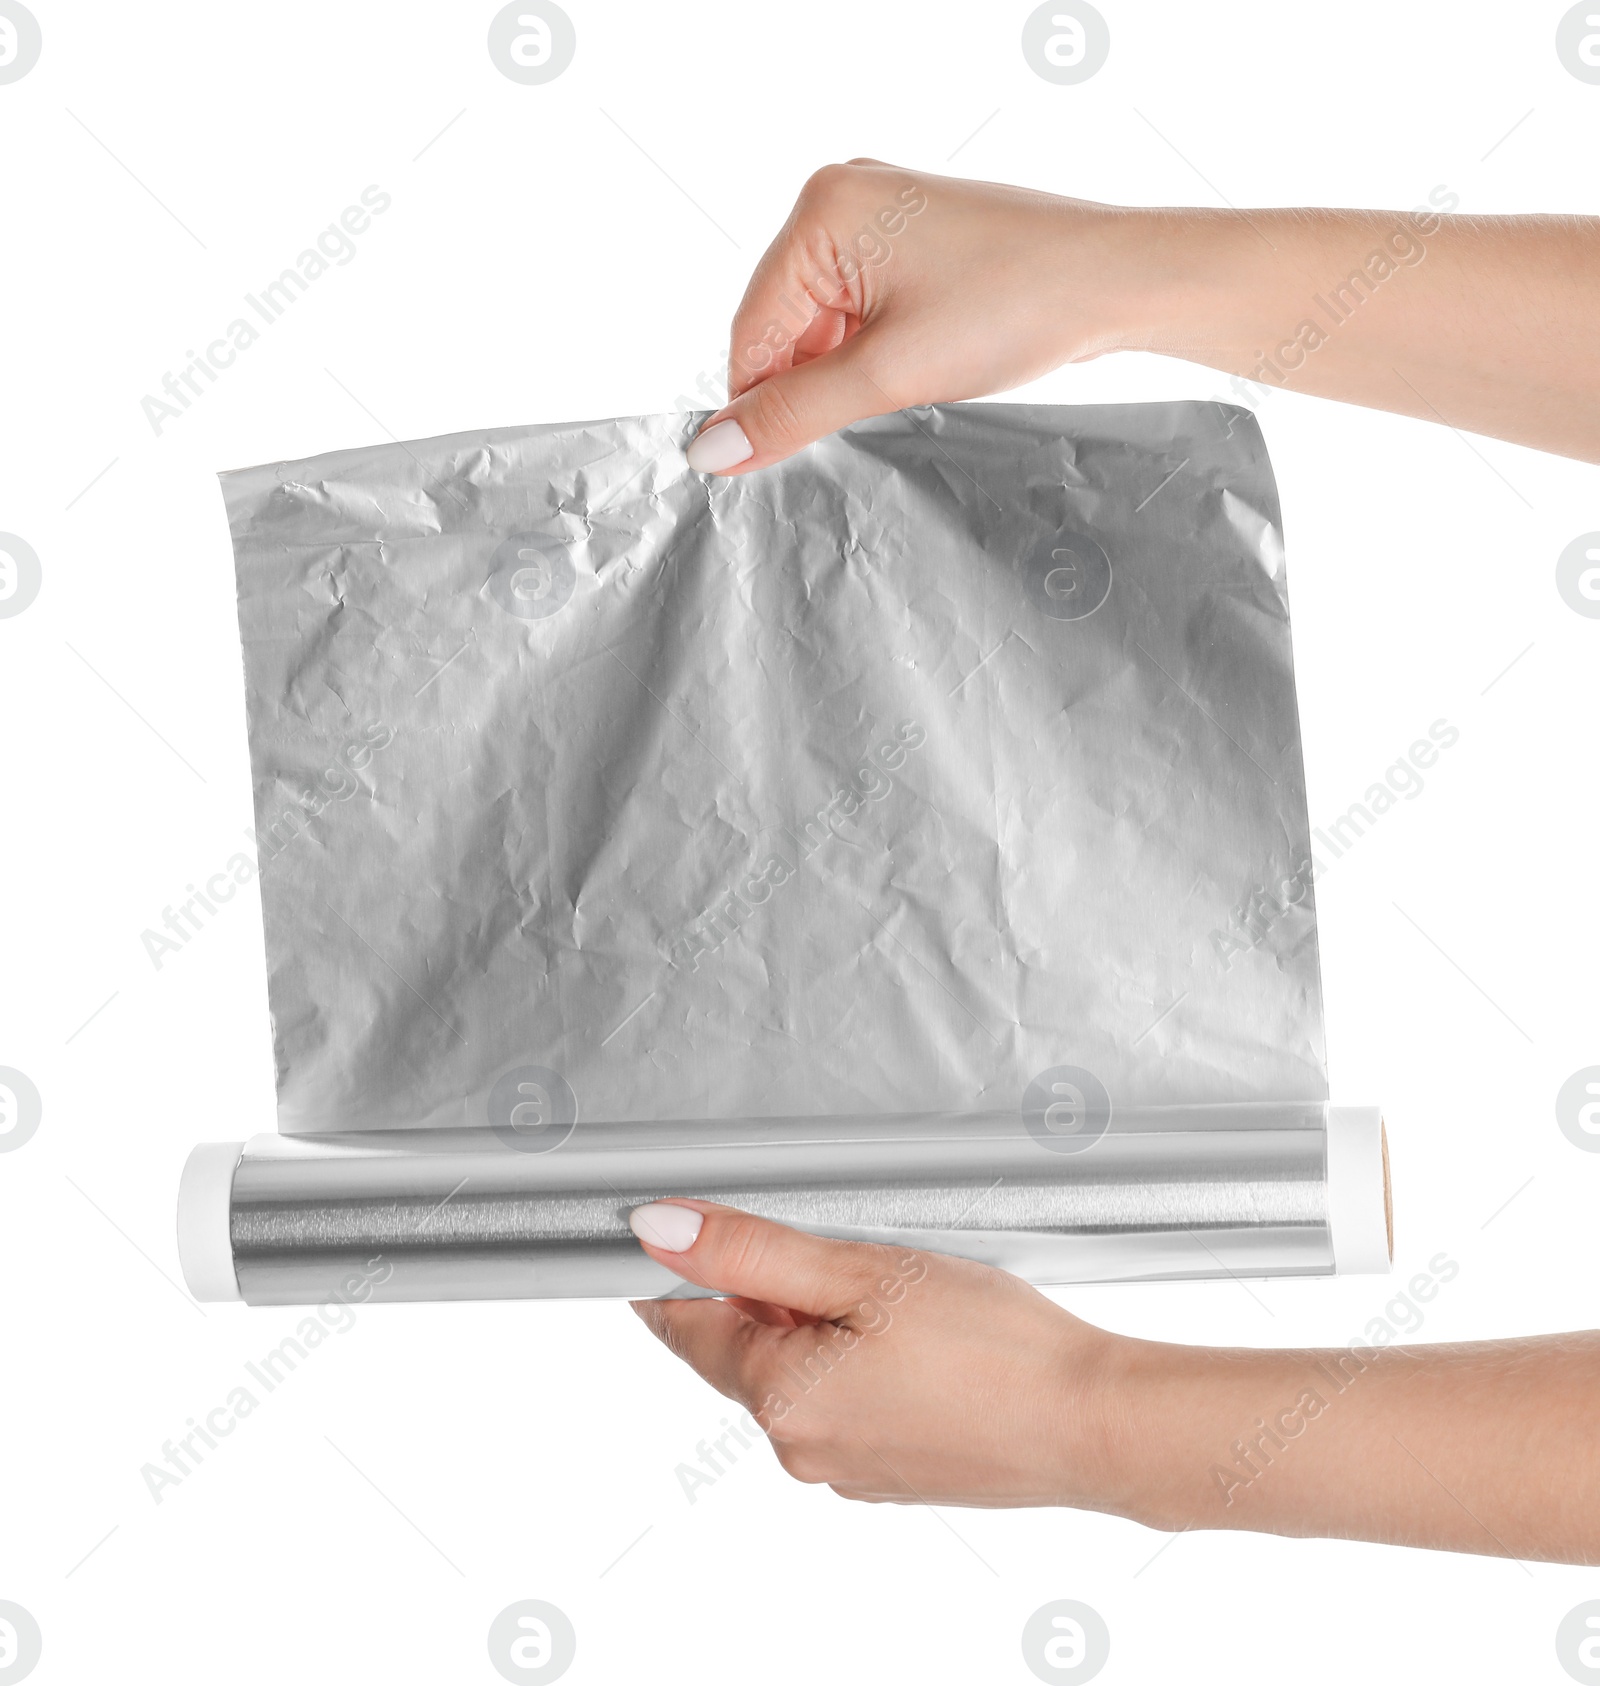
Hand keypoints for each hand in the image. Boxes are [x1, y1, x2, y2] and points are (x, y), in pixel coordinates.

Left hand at [629, 1199, 1126, 1507]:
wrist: (1096, 1423)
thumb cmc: (993, 1346)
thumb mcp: (860, 1271)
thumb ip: (750, 1252)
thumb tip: (658, 1230)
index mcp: (779, 1400)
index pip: (682, 1328)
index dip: (685, 1270)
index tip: (710, 1228)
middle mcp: (801, 1450)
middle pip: (744, 1350)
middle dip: (770, 1294)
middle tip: (839, 1246)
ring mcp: (850, 1470)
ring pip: (800, 1376)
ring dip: (820, 1326)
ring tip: (897, 1289)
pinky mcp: (893, 1474)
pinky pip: (848, 1405)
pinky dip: (862, 1363)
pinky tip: (922, 1335)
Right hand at [683, 160, 1139, 475]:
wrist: (1117, 281)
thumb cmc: (1017, 305)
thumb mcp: (889, 374)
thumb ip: (792, 414)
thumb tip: (710, 451)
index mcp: (822, 210)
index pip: (751, 331)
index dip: (755, 404)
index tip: (756, 466)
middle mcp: (841, 198)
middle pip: (782, 326)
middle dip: (808, 384)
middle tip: (858, 422)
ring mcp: (878, 215)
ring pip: (821, 326)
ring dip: (844, 373)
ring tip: (904, 386)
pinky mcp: (911, 240)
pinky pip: (858, 311)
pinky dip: (870, 353)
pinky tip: (911, 370)